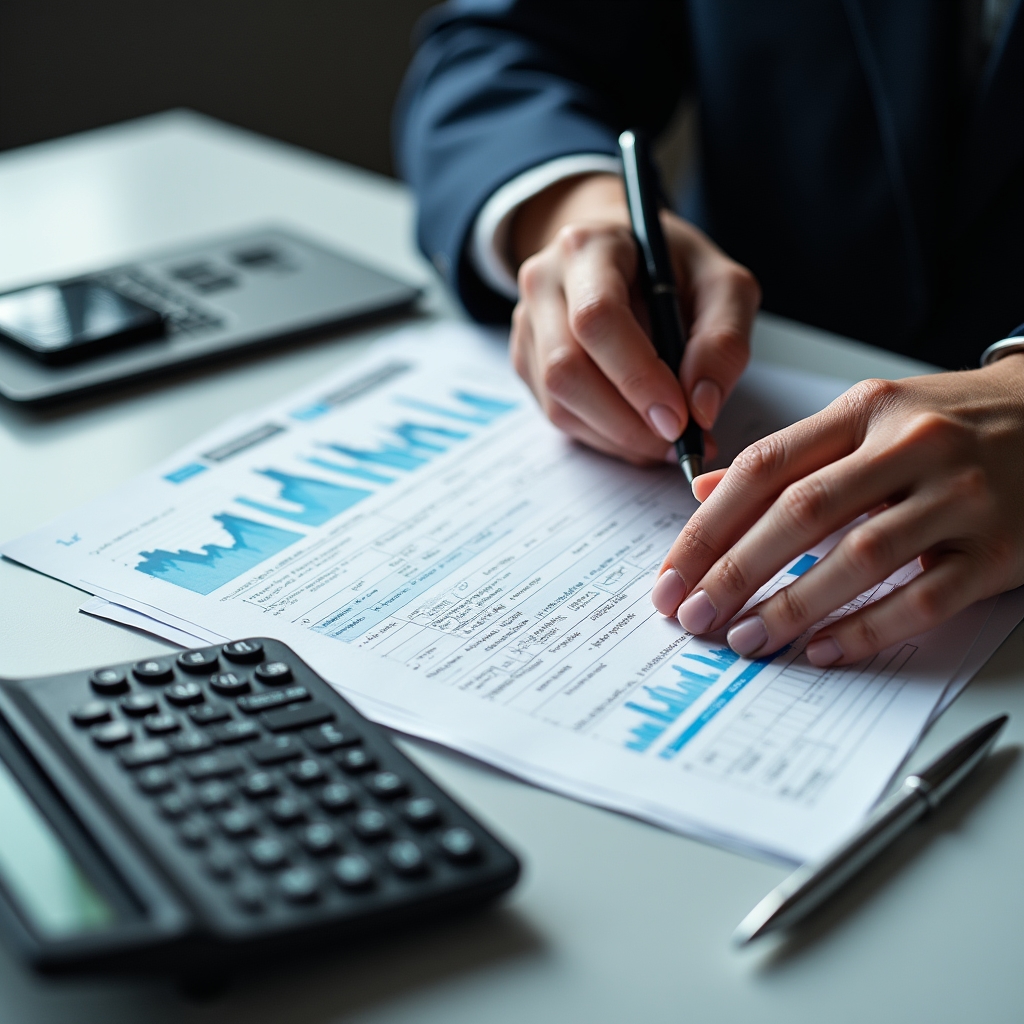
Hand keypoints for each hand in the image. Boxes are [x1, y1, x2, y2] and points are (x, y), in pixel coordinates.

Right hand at [509, 173, 759, 463]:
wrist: (622, 255)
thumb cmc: (673, 268)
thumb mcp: (723, 285)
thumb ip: (724, 340)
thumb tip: (701, 408)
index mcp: (589, 248)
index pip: (597, 318)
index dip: (638, 376)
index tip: (680, 418)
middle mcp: (543, 284)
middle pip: (566, 369)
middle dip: (627, 421)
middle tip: (678, 441)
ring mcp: (527, 327)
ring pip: (558, 403)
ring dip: (618, 436)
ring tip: (666, 441)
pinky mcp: (526, 363)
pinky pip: (558, 416)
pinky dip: (605, 437)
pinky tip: (639, 430)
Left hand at [650, 357, 1023, 664]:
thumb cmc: (952, 423)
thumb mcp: (868, 418)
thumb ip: (790, 456)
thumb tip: (705, 491)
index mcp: (864, 410)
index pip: (764, 468)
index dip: (707, 526)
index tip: (671, 575)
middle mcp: (909, 445)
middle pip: (801, 511)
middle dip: (735, 570)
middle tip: (693, 616)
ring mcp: (960, 496)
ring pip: (860, 556)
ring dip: (792, 605)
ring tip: (745, 640)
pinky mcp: (1000, 549)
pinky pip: (925, 598)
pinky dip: (868, 628)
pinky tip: (823, 649)